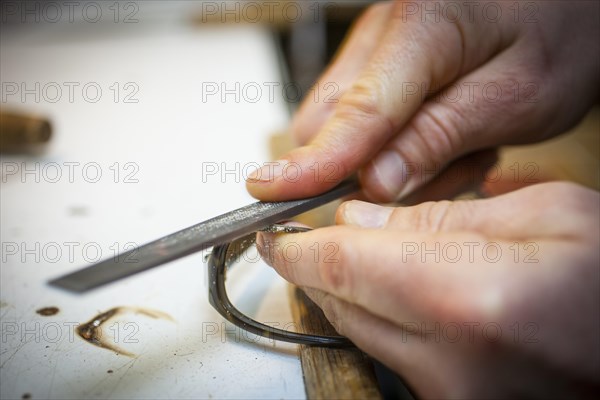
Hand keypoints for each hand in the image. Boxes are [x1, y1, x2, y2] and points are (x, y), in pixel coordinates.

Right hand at [246, 1, 598, 201]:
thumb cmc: (560, 29)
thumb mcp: (519, 95)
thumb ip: (441, 136)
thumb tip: (375, 182)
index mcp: (424, 26)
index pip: (356, 111)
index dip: (313, 161)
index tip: (269, 192)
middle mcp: (383, 32)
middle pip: (328, 119)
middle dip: (361, 169)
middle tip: (439, 168)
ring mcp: (375, 46)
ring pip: (340, 124)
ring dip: (385, 158)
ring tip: (458, 143)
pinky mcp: (379, 61)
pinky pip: (360, 118)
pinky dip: (392, 142)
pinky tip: (443, 131)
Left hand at [257, 182, 599, 397]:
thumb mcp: (551, 215)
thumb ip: (443, 218)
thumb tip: (363, 220)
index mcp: (468, 300)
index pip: (339, 266)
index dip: (295, 246)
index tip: (275, 236)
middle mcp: (451, 365)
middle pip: (340, 306)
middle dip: (322, 266)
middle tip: (326, 235)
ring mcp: (453, 398)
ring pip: (363, 334)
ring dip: (355, 294)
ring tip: (380, 258)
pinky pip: (397, 358)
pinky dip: (389, 322)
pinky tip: (416, 295)